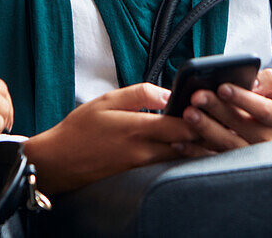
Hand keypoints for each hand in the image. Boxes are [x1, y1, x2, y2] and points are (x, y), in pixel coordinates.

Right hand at [23, 83, 198, 193]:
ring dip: (192, 146)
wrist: (58, 161)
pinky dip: (177, 157)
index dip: (200, 117)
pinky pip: (166, 167)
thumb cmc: (80, 128)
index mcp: (137, 128)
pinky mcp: (138, 177)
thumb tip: (169, 93)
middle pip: (187, 145)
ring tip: (202, 132)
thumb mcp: (108, 100)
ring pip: (179, 159)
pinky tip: (181, 146)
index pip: (183, 126)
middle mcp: (143, 151)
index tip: (207, 106)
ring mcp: (142, 167)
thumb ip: (141, 94)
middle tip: (212, 119)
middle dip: (202, 133)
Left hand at [178, 68, 271, 153]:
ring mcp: (249, 156)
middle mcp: (266, 140)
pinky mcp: (233, 166)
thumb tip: (252, 82)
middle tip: (197, 97)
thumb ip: (269, 81)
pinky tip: (181, 142)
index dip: (242, 98)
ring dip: (205, 129)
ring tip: (188, 114)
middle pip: (240, 125)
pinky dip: (195, 152)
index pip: (262, 109)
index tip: (222, 87)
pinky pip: (213, 160)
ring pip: (226, 144)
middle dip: (216, 109)